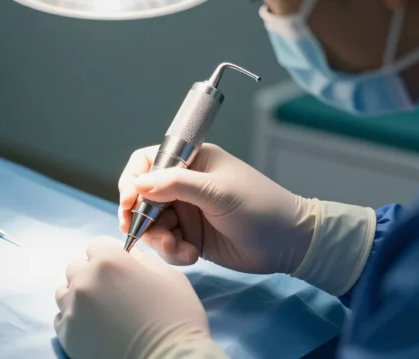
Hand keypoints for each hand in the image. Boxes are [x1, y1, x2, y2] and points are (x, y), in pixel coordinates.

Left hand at [54, 236, 209, 358]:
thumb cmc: (176, 318)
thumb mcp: (169, 276)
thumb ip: (143, 258)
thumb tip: (129, 255)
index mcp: (109, 261)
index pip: (97, 245)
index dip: (111, 255)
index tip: (120, 268)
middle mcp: (85, 281)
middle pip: (77, 266)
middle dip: (93, 273)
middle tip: (113, 292)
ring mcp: (73, 309)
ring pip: (65, 291)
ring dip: (80, 295)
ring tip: (102, 311)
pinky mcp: (67, 334)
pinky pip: (61, 317)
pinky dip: (75, 318)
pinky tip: (95, 327)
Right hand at [118, 143, 316, 274]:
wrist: (289, 244)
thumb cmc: (259, 207)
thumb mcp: (217, 192)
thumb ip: (176, 185)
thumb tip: (138, 183)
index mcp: (192, 162)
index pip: (147, 162)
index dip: (132, 180)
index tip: (130, 202)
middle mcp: (183, 185)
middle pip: (142, 197)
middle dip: (141, 217)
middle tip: (143, 234)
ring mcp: (186, 211)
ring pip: (151, 224)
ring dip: (159, 239)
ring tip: (179, 249)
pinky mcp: (190, 236)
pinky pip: (166, 243)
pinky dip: (173, 251)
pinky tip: (192, 255)